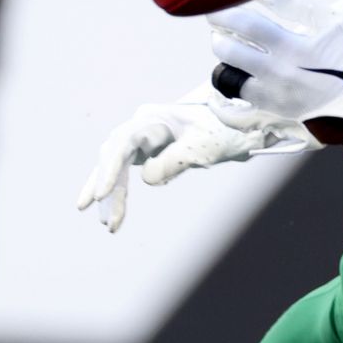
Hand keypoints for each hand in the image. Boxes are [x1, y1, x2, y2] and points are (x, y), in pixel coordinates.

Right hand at [76, 86, 317, 232]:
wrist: (239, 125)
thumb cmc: (223, 131)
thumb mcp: (202, 147)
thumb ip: (175, 161)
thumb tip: (147, 179)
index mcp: (152, 118)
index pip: (121, 144)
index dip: (110, 169)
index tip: (103, 192)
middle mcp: (141, 126)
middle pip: (113, 157)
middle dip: (107, 188)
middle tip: (107, 219)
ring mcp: (142, 140)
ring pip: (117, 168)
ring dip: (112, 196)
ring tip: (109, 224)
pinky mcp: (146, 153)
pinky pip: (126, 174)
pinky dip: (119, 193)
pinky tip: (110, 212)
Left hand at [207, 0, 342, 124]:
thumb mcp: (332, 22)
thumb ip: (297, 5)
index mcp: (294, 48)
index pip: (248, 26)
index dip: (226, 14)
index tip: (215, 9)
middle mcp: (279, 74)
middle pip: (230, 52)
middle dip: (219, 37)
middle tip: (219, 31)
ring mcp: (273, 98)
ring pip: (228, 79)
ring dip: (224, 63)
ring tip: (230, 55)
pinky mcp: (271, 116)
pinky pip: (234, 115)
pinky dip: (223, 105)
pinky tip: (219, 94)